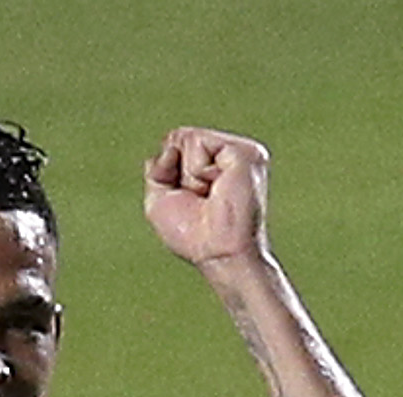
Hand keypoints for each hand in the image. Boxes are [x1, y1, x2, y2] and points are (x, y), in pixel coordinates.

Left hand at [144, 126, 270, 270]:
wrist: (217, 252)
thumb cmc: (193, 235)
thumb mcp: (160, 200)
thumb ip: (158, 169)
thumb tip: (168, 146)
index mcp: (215, 163)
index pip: (176, 144)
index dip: (168, 170)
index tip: (189, 199)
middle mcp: (230, 154)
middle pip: (179, 137)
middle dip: (177, 172)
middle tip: (200, 199)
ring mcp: (239, 150)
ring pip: (188, 138)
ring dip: (188, 175)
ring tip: (209, 195)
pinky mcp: (243, 151)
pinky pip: (198, 142)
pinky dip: (196, 171)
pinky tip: (217, 188)